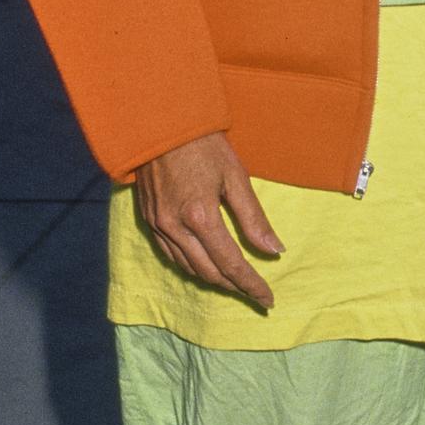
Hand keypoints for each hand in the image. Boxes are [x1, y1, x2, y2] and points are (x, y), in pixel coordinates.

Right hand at [134, 130, 283, 308]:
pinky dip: (191, 266)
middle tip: (256, 293)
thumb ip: (254, 218)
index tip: (268, 299)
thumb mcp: (236, 176)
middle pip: (209, 272)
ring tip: (235, 283)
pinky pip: (171, 256)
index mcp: (201, 216)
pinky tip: (205, 266)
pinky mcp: (149, 221)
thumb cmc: (203, 145)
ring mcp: (159, 226)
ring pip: (188, 268)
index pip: (231, 264)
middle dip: (234, 287)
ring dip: (214, 280)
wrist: (160, 124)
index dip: (251, 285)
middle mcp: (176, 227)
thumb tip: (275, 251)